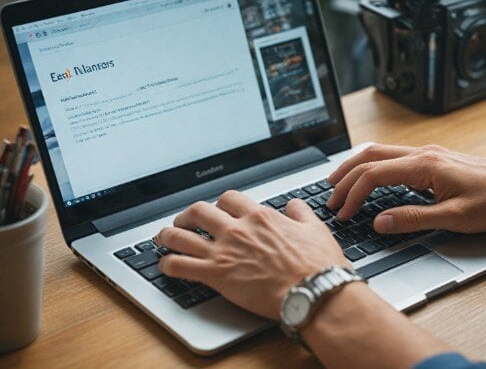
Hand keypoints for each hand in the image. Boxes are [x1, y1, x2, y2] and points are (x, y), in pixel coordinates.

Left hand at [155, 191, 347, 319]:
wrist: (312, 290)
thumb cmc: (317, 264)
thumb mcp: (315, 228)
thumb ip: (300, 213)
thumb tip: (294, 205)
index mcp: (260, 217)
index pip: (229, 199)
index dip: (219, 203)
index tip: (217, 210)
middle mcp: (237, 229)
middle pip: (198, 211)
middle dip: (188, 215)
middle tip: (185, 221)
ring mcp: (224, 251)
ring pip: (181, 235)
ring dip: (168, 235)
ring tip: (165, 239)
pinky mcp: (215, 275)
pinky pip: (180, 265)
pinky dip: (168, 264)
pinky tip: (166, 266)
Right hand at [326, 144, 485, 233]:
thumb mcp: (455, 218)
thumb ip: (414, 219)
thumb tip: (379, 222)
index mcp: (425, 165)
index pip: (374, 174)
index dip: (353, 194)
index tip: (343, 213)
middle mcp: (423, 154)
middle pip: (370, 156)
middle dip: (345, 175)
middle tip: (329, 196)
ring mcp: (427, 153)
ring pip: (380, 152)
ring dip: (356, 166)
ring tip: (339, 183)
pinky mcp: (433, 159)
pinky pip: (393, 156)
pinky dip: (372, 165)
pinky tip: (368, 177)